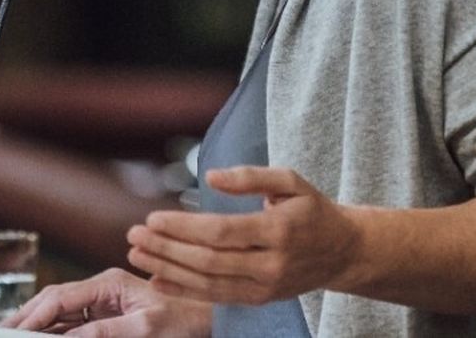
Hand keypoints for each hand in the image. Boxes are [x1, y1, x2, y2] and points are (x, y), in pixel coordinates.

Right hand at [0, 267, 211, 335]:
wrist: (210, 321)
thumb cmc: (184, 320)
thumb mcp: (146, 328)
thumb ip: (105, 332)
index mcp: (109, 282)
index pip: (60, 298)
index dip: (34, 316)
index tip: (14, 332)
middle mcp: (102, 289)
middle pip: (54, 303)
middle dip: (28, 319)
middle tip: (2, 333)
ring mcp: (104, 303)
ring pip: (60, 315)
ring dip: (38, 327)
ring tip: (14, 335)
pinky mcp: (107, 318)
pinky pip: (73, 325)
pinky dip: (55, 333)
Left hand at [125, 166, 360, 305]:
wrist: (342, 251)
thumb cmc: (312, 209)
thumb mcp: (290, 181)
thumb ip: (250, 176)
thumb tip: (210, 176)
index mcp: (278, 230)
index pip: (221, 232)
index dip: (183, 228)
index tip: (153, 219)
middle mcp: (271, 264)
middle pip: (208, 260)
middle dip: (166, 249)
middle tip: (134, 236)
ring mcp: (264, 286)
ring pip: (208, 283)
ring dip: (167, 270)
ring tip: (137, 256)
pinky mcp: (259, 299)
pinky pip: (215, 297)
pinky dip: (183, 290)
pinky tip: (157, 279)